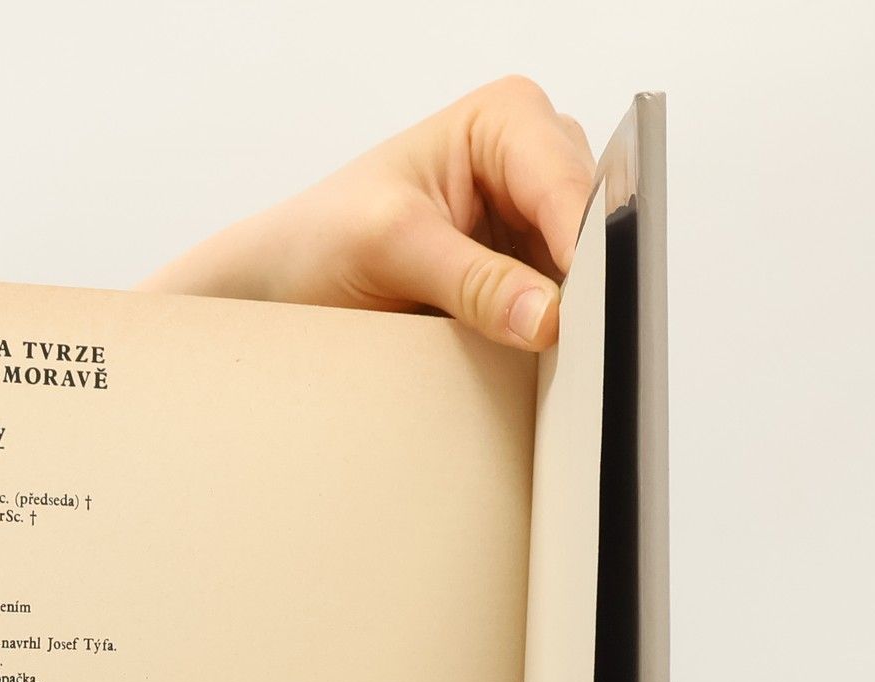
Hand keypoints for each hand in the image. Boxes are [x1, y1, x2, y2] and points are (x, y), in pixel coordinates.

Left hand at [140, 75, 594, 349]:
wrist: (283, 285)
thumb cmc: (320, 239)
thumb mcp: (390, 248)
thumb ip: (474, 279)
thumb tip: (547, 317)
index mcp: (507, 121)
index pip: (569, 184)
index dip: (583, 248)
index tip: (580, 310)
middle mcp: (531, 166)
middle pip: (591, 229)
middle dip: (582, 286)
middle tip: (569, 344)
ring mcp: (531, 229)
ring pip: (587, 279)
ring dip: (571, 321)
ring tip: (550, 360)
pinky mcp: (522, 284)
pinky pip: (560, 317)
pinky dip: (551, 344)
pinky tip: (538, 366)